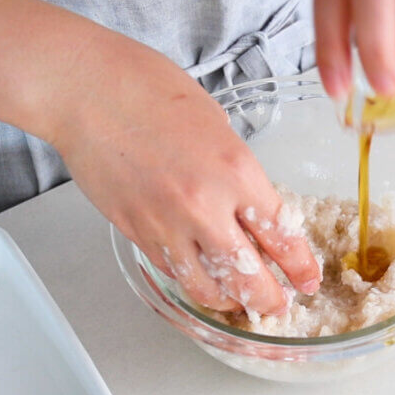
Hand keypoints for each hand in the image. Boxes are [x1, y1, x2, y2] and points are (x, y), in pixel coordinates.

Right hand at [51, 38, 322, 314]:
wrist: (86, 90)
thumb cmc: (147, 89)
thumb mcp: (217, 125)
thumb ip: (237, 172)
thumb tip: (250, 206)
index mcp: (237, 171)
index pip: (281, 236)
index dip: (300, 268)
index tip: (308, 281)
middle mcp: (204, 206)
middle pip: (249, 278)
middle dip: (270, 300)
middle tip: (277, 305)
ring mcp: (166, 225)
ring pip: (207, 288)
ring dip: (230, 302)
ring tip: (240, 302)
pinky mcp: (135, 233)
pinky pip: (173, 272)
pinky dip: (193, 281)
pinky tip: (202, 278)